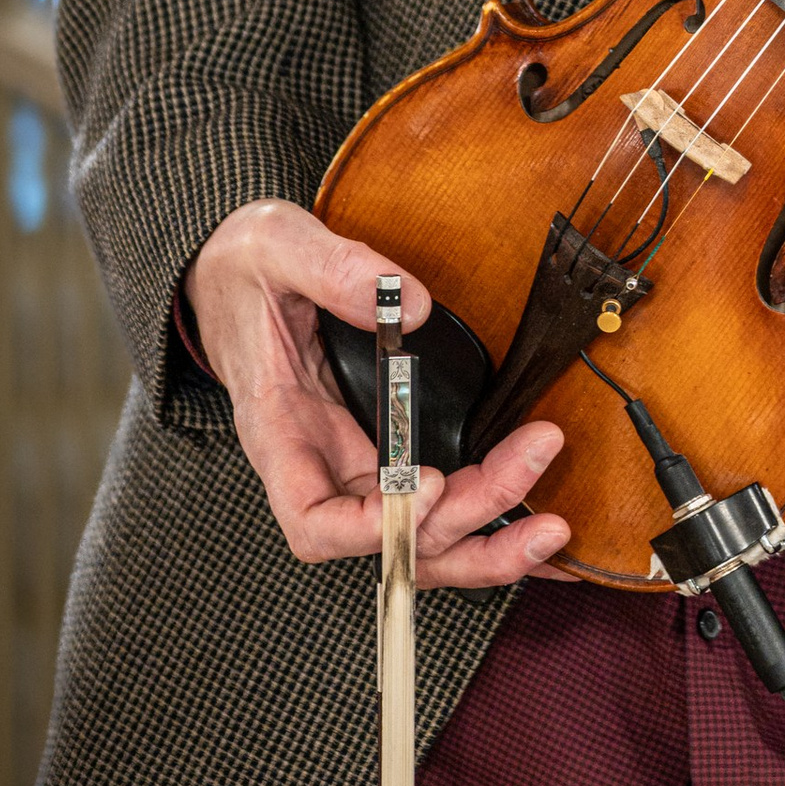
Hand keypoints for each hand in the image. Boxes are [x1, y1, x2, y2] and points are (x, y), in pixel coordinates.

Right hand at [185, 200, 570, 589]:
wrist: (233, 276)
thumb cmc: (245, 271)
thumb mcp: (276, 246)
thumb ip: (335, 270)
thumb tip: (410, 304)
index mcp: (280, 430)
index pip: (312, 519)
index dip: (369, 525)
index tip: (428, 484)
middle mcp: (320, 463)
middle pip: (388, 539)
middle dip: (460, 522)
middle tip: (527, 468)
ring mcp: (357, 461)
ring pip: (421, 537)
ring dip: (485, 539)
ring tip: (551, 528)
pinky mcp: (390, 447)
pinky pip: (440, 504)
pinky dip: (489, 522)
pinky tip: (538, 530)